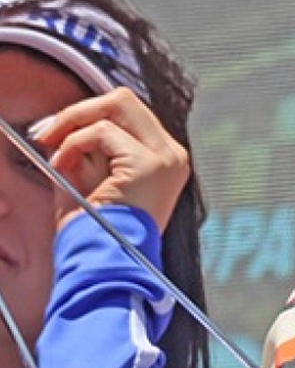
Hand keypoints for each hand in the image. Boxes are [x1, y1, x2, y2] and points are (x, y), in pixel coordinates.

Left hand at [30, 87, 190, 233]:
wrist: (108, 266)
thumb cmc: (99, 234)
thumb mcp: (94, 182)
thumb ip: (90, 151)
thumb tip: (66, 123)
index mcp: (165, 160)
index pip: (129, 115)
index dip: (89, 115)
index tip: (54, 132)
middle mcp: (173, 155)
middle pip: (125, 100)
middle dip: (79, 110)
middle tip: (47, 131)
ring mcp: (165, 158)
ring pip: (115, 106)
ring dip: (73, 125)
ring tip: (55, 153)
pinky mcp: (150, 164)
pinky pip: (102, 132)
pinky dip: (73, 144)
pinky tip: (63, 167)